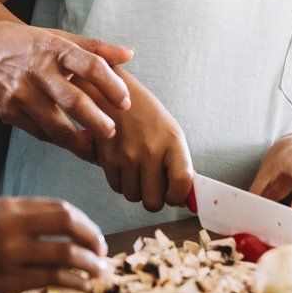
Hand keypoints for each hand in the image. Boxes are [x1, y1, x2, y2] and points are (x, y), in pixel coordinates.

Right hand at [0, 22, 133, 156]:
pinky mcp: (9, 112)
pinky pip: (39, 132)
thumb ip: (93, 47)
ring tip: (94, 147)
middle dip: (98, 121)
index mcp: (52, 48)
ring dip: (79, 140)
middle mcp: (37, 71)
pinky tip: (70, 142)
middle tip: (113, 132)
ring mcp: (21, 94)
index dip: (111, 85)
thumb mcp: (52, 36)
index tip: (125, 101)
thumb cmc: (17, 43)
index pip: (90, 65)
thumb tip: (130, 54)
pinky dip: (57, 140)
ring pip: (56, 125)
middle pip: (74, 100)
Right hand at [0, 197, 111, 292]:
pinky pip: (54, 279)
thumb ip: (24, 221)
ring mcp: (9, 252)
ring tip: (99, 273)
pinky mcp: (9, 280)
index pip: (60, 208)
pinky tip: (82, 287)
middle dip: (93, 238)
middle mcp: (9, 224)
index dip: (86, 224)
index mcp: (7, 207)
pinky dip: (75, 282)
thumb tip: (69, 229)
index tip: (95, 239)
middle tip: (102, 254)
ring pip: (66, 253)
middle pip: (68, 221)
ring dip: (90, 264)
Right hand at [91, 77, 194, 212]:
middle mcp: (150, 149)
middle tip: (153, 185)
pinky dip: (120, 181)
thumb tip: (184, 200)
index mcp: (173, 141)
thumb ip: (178, 164)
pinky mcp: (107, 158)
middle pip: (153, 201)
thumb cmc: (145, 114)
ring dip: (135, 189)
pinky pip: (116, 186)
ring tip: (136, 169)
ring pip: (133, 196)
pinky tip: (122, 163)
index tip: (174, 196)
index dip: (178, 197)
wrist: (111, 91)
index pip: (181, 182)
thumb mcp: (169, 132)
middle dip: (154, 199)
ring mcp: (126, 155)